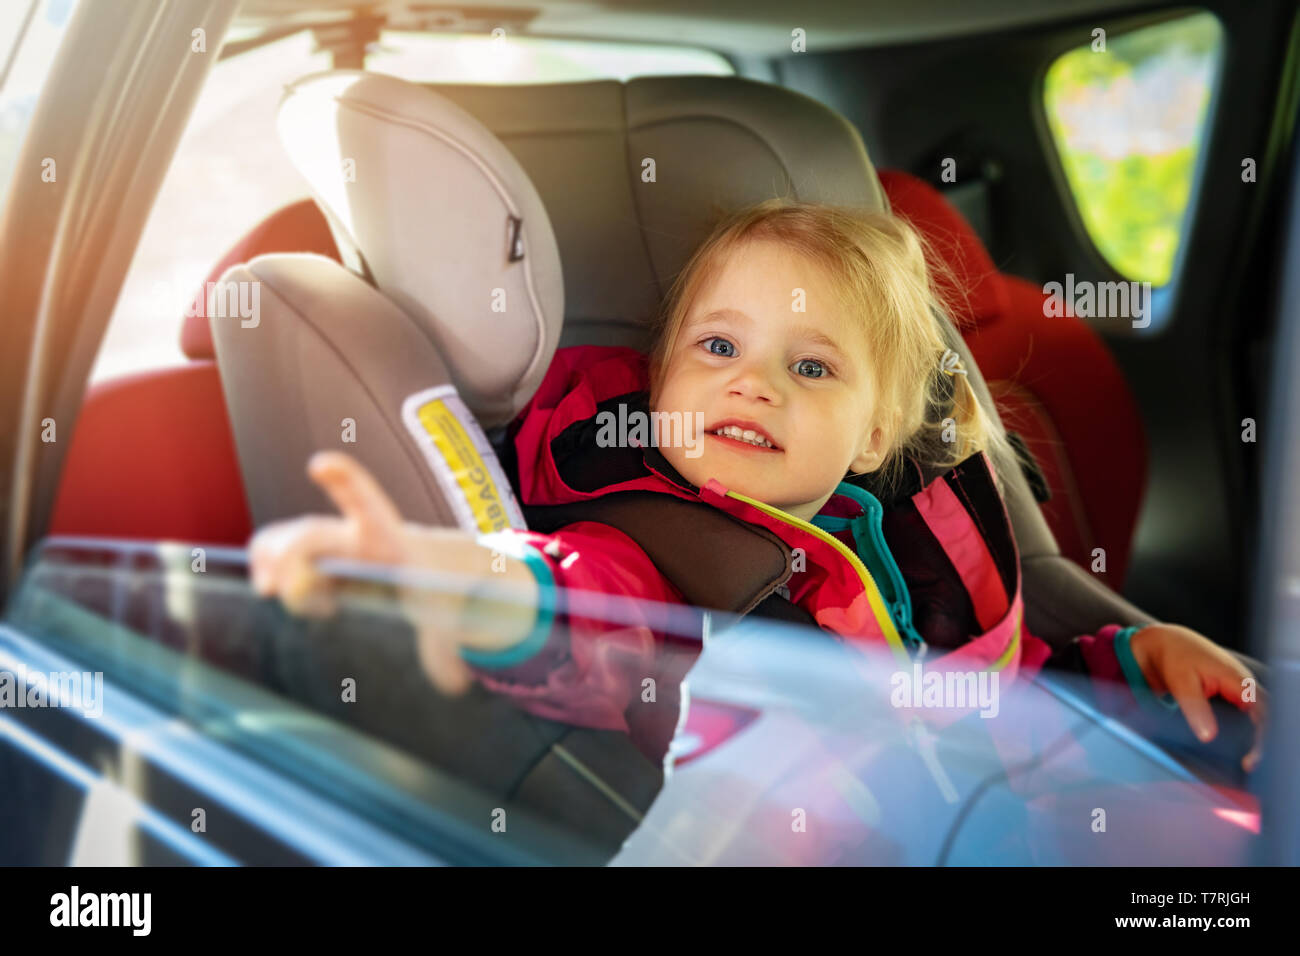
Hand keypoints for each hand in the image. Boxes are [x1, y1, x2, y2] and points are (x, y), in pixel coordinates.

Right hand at [248, 450, 476, 694]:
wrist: (442, 565)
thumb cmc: (446, 587)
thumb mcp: (448, 618)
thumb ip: (447, 652)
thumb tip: (456, 684)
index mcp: (392, 542)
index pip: (369, 506)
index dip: (346, 483)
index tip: (320, 464)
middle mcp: (358, 534)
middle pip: (313, 533)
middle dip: (289, 557)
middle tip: (275, 592)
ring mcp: (336, 539)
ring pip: (290, 536)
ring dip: (271, 560)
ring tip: (273, 592)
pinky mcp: (321, 551)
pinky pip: (281, 545)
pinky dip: (268, 562)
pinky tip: (272, 589)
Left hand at [1129, 623, 1266, 772]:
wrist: (1165, 642)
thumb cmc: (1174, 656)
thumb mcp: (1180, 681)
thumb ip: (1194, 707)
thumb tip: (1208, 736)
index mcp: (1237, 678)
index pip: (1263, 711)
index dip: (1262, 736)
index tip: (1252, 758)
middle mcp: (1244, 684)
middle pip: (1266, 717)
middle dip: (1263, 742)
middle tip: (1250, 766)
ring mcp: (1239, 690)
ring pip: (1259, 718)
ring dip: (1257, 738)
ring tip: (1248, 762)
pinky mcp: (1231, 695)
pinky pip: (1247, 716)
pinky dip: (1247, 732)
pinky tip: (1240, 748)